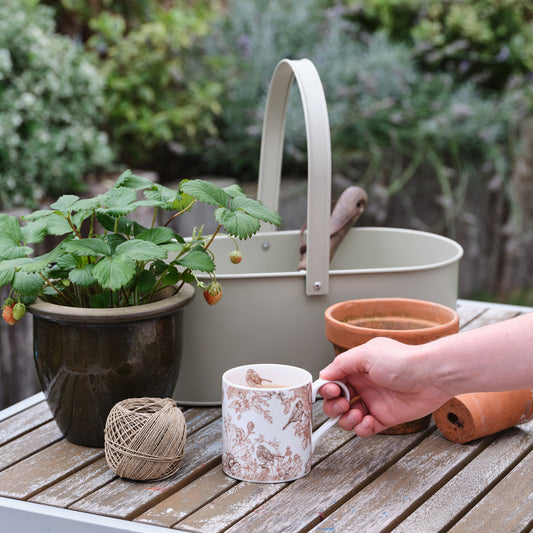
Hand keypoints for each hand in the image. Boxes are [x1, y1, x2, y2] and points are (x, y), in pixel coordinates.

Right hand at [319, 337, 450, 436]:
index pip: (332, 381)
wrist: (431, 376)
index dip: (327, 389)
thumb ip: (341, 364)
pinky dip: (361, 429)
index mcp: (356, 368)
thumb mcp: (365, 354)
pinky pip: (365, 428)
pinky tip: (367, 421)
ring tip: (356, 414)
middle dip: (334, 406)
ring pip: (347, 417)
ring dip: (346, 419)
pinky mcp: (385, 417)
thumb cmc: (402, 360)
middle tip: (343, 404)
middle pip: (336, 402)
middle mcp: (363, 385)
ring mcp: (373, 402)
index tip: (331, 392)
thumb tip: (324, 375)